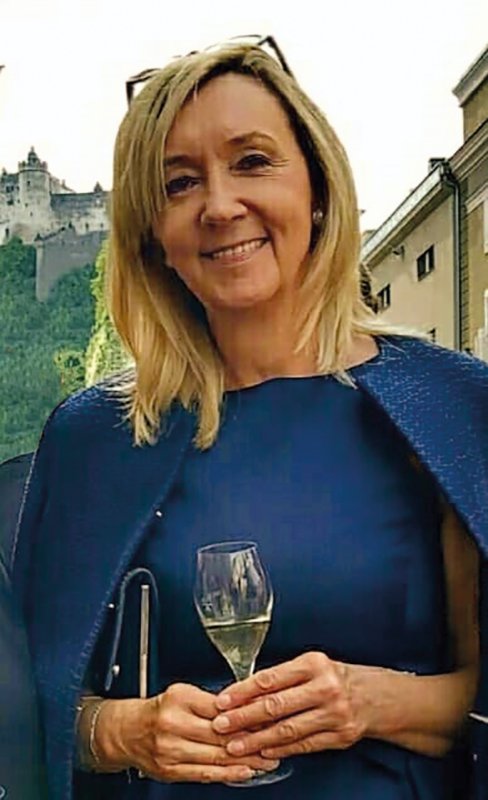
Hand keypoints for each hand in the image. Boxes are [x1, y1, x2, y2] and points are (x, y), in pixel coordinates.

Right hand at [95, 683, 279, 782]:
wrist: (127, 732)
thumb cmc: (159, 710)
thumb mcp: (183, 693)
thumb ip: (211, 700)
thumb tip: (246, 705)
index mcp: (179, 699)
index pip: (221, 708)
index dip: (247, 714)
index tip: (268, 717)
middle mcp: (173, 724)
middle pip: (221, 734)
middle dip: (252, 739)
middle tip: (276, 739)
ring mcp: (171, 750)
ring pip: (216, 756)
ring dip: (247, 759)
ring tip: (268, 759)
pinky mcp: (171, 770)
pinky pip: (205, 773)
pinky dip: (229, 774)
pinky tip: (245, 771)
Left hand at [211, 652, 365, 758]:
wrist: (376, 696)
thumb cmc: (335, 677)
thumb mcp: (312, 666)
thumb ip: (283, 677)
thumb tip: (244, 692)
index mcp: (313, 664)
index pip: (271, 678)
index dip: (243, 691)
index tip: (222, 700)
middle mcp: (325, 687)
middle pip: (276, 705)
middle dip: (244, 717)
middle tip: (221, 725)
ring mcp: (334, 713)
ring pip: (288, 729)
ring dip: (257, 740)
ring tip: (235, 745)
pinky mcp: (340, 736)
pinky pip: (304, 745)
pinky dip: (281, 750)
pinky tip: (263, 752)